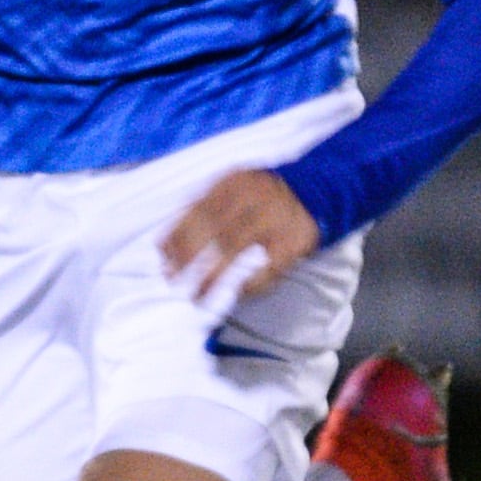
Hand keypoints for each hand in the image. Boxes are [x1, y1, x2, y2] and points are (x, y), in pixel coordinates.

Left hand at [159, 168, 319, 313]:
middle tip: (174, 281)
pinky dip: (249, 284)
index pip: (198, 210)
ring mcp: (275, 219)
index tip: (164, 259)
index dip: (178, 236)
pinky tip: (234, 295)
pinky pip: (268, 267)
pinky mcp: (294, 241)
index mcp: (234, 183)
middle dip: (190, 259)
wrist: (316, 191)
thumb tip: (165, 245)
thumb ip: (202, 208)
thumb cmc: (262, 196)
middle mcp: (254, 197)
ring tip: (197, 297)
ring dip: (213, 276)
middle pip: (215, 230)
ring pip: (237, 249)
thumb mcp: (233, 188)